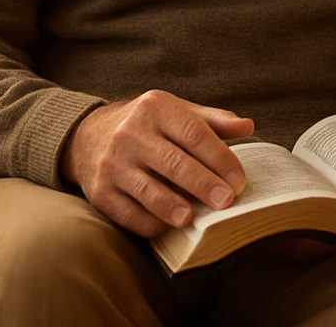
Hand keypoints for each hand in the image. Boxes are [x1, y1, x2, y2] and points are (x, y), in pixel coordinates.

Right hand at [60, 90, 254, 236]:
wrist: (87, 136)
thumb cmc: (146, 126)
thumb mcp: (176, 112)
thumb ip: (212, 120)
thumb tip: (248, 127)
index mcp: (156, 108)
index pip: (194, 134)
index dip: (220, 159)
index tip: (238, 181)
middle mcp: (131, 133)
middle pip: (174, 162)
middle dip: (203, 184)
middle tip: (226, 202)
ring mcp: (112, 163)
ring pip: (147, 189)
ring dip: (172, 206)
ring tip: (193, 219)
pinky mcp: (99, 191)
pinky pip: (126, 212)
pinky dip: (148, 222)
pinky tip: (166, 227)